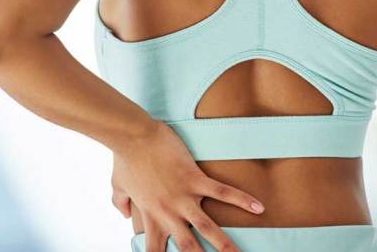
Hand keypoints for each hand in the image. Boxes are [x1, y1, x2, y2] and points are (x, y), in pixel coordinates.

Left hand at [110, 120, 264, 251]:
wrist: (134, 137)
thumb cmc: (125, 159)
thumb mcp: (117, 186)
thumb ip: (120, 203)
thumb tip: (123, 214)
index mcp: (150, 216)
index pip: (154, 250)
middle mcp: (168, 212)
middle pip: (187, 246)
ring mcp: (183, 196)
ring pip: (208, 227)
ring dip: (224, 243)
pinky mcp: (195, 179)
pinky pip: (222, 192)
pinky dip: (242, 200)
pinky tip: (259, 208)